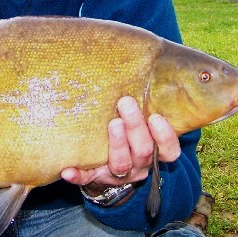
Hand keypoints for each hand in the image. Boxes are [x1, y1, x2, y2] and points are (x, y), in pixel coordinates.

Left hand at [60, 96, 180, 187]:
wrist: (109, 169)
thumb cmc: (129, 134)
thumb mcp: (142, 122)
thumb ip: (145, 102)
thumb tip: (140, 58)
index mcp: (154, 152)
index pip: (169, 150)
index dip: (164, 135)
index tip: (155, 116)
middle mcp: (140, 165)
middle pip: (143, 151)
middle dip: (135, 127)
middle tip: (125, 103)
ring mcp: (119, 174)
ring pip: (121, 164)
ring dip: (118, 143)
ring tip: (112, 124)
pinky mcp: (96, 178)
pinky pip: (87, 179)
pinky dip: (79, 175)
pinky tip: (68, 170)